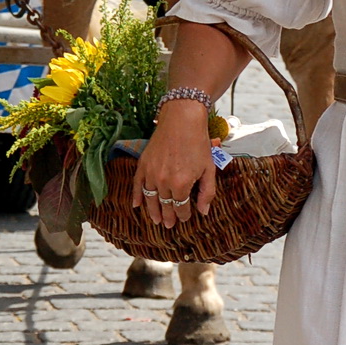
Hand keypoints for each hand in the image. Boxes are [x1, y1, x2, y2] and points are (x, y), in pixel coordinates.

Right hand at [132, 106, 216, 229]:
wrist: (182, 119)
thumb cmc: (198, 142)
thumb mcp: (209, 168)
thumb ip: (207, 192)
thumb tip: (203, 211)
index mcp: (181, 184)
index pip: (181, 207)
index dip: (183, 215)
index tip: (185, 218)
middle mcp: (163, 181)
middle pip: (165, 205)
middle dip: (168, 217)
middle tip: (169, 225)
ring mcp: (151, 173)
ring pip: (150, 198)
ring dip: (152, 211)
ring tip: (155, 220)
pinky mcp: (143, 163)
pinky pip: (137, 184)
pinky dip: (136, 196)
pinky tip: (136, 205)